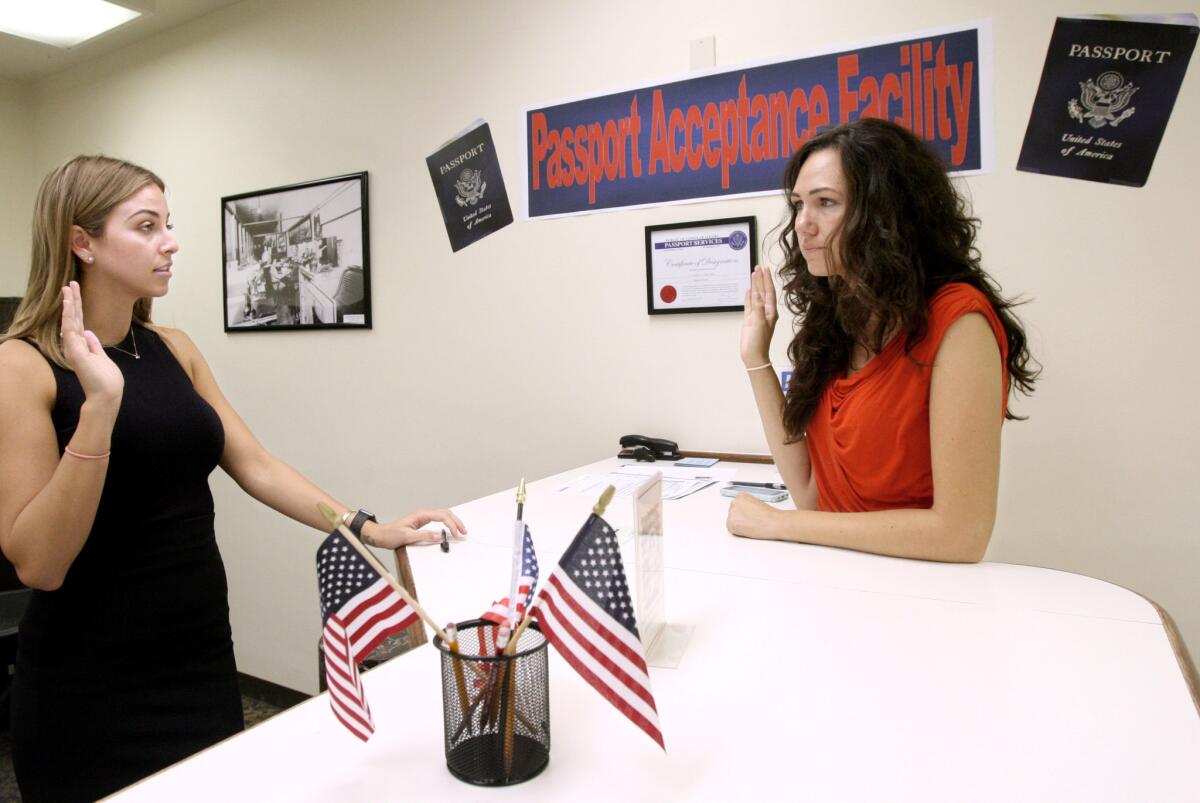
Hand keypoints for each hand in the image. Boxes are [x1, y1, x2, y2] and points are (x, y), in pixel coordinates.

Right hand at [60, 282, 122, 407]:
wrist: (106, 395)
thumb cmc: (106, 379)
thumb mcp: (101, 357)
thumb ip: (93, 345)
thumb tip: (88, 332)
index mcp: (83, 346)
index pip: (79, 322)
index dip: (77, 307)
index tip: (76, 292)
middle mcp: (75, 345)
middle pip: (74, 318)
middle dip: (73, 300)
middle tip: (70, 283)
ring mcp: (74, 348)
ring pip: (70, 321)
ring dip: (70, 303)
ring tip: (68, 288)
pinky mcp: (75, 352)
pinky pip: (71, 330)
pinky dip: (70, 316)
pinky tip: (70, 303)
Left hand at [363, 508, 466, 548]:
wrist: (379, 535)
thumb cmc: (389, 535)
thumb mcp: (407, 537)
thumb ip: (424, 536)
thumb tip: (439, 536)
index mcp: (420, 515)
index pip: (442, 516)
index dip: (451, 524)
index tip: (456, 534)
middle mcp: (422, 514)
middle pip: (445, 513)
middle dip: (456, 521)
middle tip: (464, 531)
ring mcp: (422, 518)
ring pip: (442, 516)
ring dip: (452, 522)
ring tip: (460, 530)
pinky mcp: (421, 523)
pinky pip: (437, 521)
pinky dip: (446, 524)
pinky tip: (449, 530)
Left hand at [726, 492, 780, 539]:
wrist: (774, 523)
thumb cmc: (769, 515)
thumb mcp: (755, 503)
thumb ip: (746, 505)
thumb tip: (742, 511)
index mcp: (741, 496)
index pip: (736, 505)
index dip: (744, 512)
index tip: (750, 515)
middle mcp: (734, 502)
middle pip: (733, 512)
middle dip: (740, 517)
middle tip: (751, 521)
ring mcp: (731, 512)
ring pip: (732, 520)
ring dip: (739, 524)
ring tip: (751, 524)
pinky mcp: (731, 524)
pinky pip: (732, 529)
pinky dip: (738, 531)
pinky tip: (748, 528)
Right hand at [740, 265, 778, 366]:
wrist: (753, 355)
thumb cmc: (759, 341)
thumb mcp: (759, 322)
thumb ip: (757, 307)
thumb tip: (755, 292)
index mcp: (771, 312)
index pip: (769, 292)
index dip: (767, 280)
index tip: (765, 269)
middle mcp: (765, 311)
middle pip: (763, 291)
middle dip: (761, 279)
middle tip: (758, 267)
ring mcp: (757, 315)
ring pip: (755, 296)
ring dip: (755, 285)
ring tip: (753, 274)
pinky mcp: (749, 319)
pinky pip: (749, 304)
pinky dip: (748, 296)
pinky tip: (748, 289)